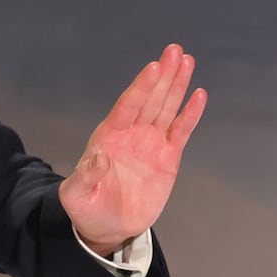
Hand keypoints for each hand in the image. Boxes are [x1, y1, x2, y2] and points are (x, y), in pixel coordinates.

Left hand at [60, 44, 206, 255]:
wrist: (108, 226)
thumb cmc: (86, 208)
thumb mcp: (76, 196)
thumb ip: (85, 177)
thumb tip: (98, 157)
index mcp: (108, 137)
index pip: (127, 106)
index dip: (141, 87)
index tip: (153, 67)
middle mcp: (131, 133)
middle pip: (150, 99)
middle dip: (163, 75)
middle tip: (175, 49)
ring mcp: (150, 143)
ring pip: (166, 108)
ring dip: (177, 85)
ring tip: (187, 60)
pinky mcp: (167, 157)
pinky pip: (181, 131)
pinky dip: (190, 114)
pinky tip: (199, 95)